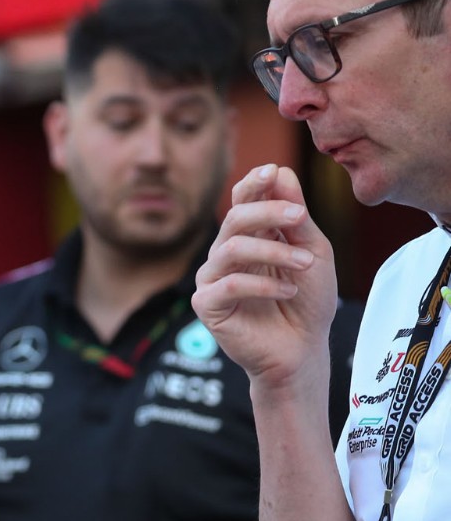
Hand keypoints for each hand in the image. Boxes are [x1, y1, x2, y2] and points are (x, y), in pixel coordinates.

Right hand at [193, 164, 337, 388]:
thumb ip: (297, 218)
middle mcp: (225, 254)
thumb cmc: (307, 302)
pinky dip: (263, 284)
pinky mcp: (206, 305)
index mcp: (248, 237)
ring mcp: (212, 278)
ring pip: (231, 248)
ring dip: (274, 251)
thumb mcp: (313, 252)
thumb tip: (279, 170)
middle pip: (234, 219)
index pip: (241, 200)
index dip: (253, 183)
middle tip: (299, 216)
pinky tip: (289, 290)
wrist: (302, 350)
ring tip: (306, 263)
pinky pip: (228, 284)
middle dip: (267, 211)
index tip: (273, 170)